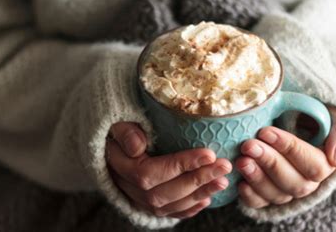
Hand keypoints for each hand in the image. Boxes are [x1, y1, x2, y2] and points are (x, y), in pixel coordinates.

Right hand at [106, 122, 231, 217]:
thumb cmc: (119, 129)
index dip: (181, 165)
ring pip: (171, 205)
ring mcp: (140, 200)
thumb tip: (137, 146)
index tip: (209, 154)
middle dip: (198, 180)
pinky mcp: (149, 205)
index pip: (151, 172)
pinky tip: (208, 198)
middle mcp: (130, 189)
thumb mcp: (117, 123)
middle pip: (164, 192)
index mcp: (121, 167)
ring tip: (223, 181)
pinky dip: (190, 208)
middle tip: (224, 166)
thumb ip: (125, 132)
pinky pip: (170, 213)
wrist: (111, 145)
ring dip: (200, 194)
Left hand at [235, 106, 335, 208]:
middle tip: (248, 145)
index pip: (312, 164)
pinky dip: (250, 196)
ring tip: (241, 161)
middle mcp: (307, 181)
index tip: (266, 131)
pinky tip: (239, 183)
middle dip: (269, 163)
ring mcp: (286, 189)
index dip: (289, 149)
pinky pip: (260, 203)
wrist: (295, 115)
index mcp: (326, 163)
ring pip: (276, 194)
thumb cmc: (315, 114)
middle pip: (293, 182)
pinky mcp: (267, 193)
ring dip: (257, 179)